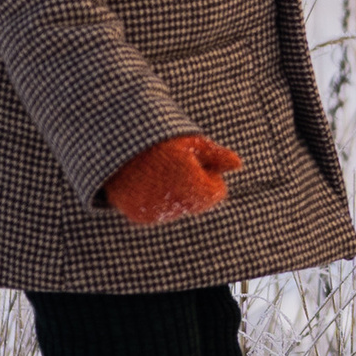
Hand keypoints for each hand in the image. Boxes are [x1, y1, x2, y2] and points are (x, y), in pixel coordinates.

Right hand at [104, 134, 241, 224]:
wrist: (117, 145)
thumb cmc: (160, 139)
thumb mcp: (192, 141)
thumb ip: (217, 156)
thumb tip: (239, 164)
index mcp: (193, 185)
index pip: (217, 192)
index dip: (210, 174)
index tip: (195, 160)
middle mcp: (176, 204)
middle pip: (198, 202)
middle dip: (195, 186)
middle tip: (176, 164)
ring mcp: (157, 212)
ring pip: (179, 209)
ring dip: (176, 195)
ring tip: (160, 170)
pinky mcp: (140, 216)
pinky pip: (158, 213)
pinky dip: (157, 201)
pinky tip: (148, 181)